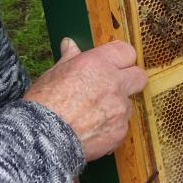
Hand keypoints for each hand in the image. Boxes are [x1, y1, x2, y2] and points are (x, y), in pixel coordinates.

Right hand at [24, 37, 146, 160]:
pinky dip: (111, 129)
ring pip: (129, 104)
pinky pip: (122, 127)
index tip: (115, 64)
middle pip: (139, 76)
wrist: (44, 139)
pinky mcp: (120, 132)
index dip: (121, 58)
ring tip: (94, 116)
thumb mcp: (54, 73)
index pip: (126, 52)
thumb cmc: (44, 103)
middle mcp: (115, 84)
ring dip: (118, 108)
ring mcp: (120, 109)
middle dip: (130, 80)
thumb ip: (70, 57)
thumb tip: (70, 43)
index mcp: (98, 64)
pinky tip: (92, 131)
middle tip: (114, 87)